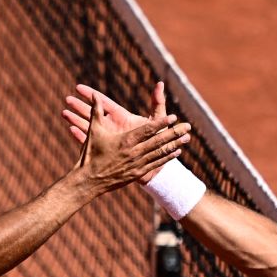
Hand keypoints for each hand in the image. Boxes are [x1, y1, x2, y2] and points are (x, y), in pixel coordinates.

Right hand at [73, 90, 190, 194]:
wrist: (89, 181)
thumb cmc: (90, 154)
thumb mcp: (93, 131)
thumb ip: (96, 112)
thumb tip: (95, 95)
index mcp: (126, 141)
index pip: (148, 130)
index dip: (162, 123)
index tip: (173, 117)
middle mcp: (134, 152)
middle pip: (159, 141)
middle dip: (174, 133)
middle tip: (188, 126)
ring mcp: (137, 164)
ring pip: (160, 153)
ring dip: (175, 145)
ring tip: (187, 138)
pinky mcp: (137, 174)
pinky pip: (156, 164)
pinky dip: (167, 158)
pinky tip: (176, 152)